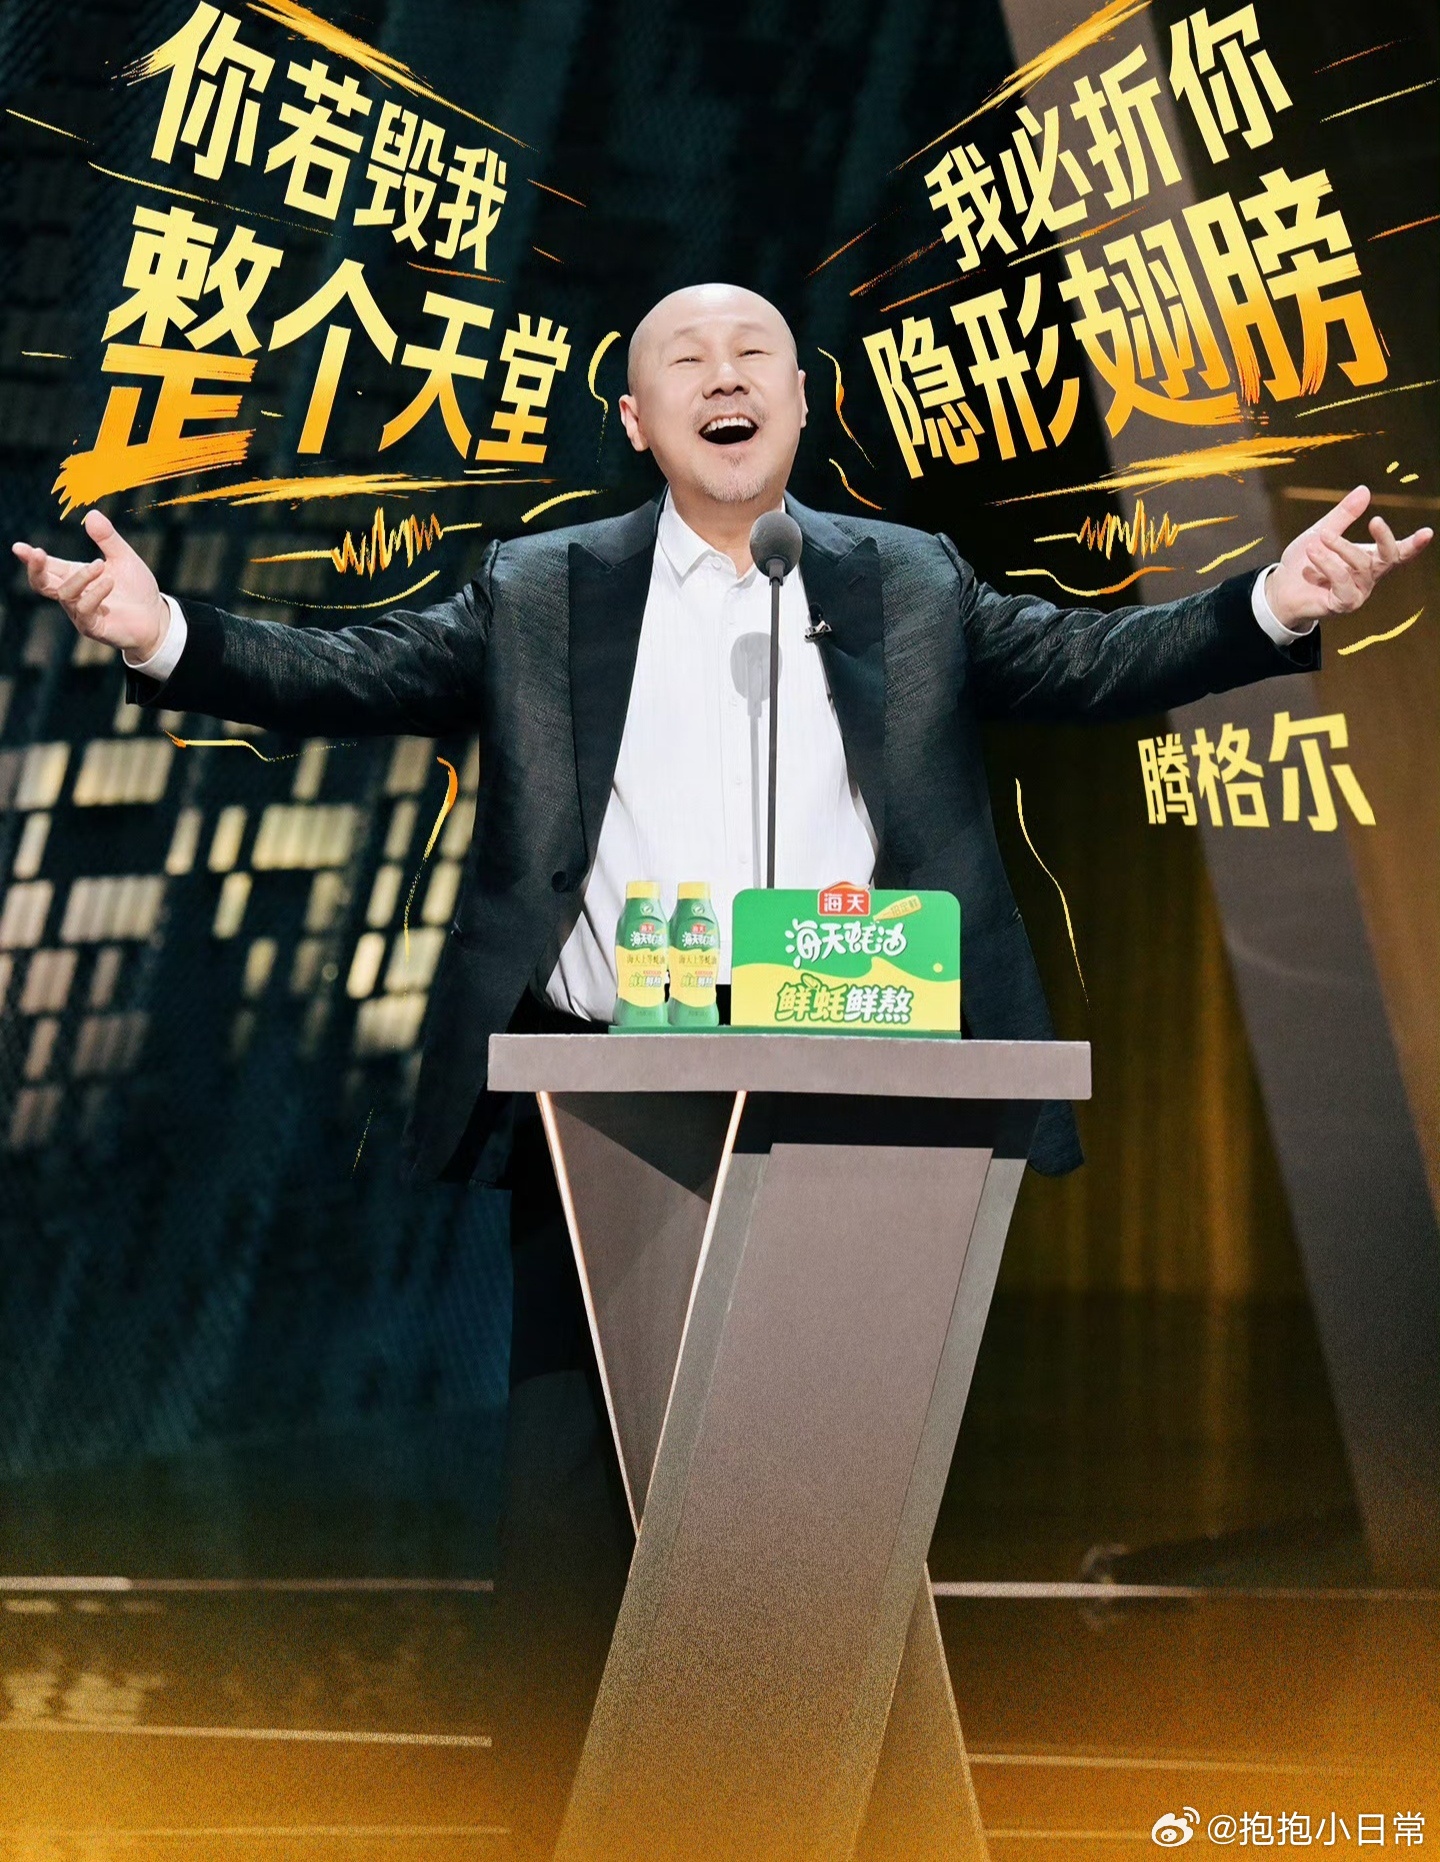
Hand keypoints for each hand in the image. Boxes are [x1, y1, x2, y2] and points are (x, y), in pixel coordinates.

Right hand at [11, 509, 170, 660]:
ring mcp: (80, 613)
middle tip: (36, 553)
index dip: (31, 558)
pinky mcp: (93, 627)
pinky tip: (109, 582)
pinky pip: (84, 610)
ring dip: (82, 577)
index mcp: (75, 576)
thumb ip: (107, 538)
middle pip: (41, 584)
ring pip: (66, 593)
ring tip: (102, 565)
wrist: (156, 617)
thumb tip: (92, 514)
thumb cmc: (136, 589)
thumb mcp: (123, 558)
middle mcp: (74, 594)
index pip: (47, 567)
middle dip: (36, 568)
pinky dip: (95, 594)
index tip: (19, 547)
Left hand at [1265, 485, 1432, 629]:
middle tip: (1376, 521)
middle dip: (1385, 539)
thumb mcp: (1322, 532)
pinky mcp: (1344, 604)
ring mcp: (1358, 592)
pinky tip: (1313, 556)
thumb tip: (1365, 490)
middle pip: (1389, 558)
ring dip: (1340, 547)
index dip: (1414, 544)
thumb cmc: (1304, 562)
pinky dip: (1328, 565)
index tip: (1427, 532)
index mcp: (1369, 558)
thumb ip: (1343, 515)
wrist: (1280, 588)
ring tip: (1319, 538)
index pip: (1397, 551)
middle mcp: (1369, 576)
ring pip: (1361, 565)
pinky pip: (1343, 581)